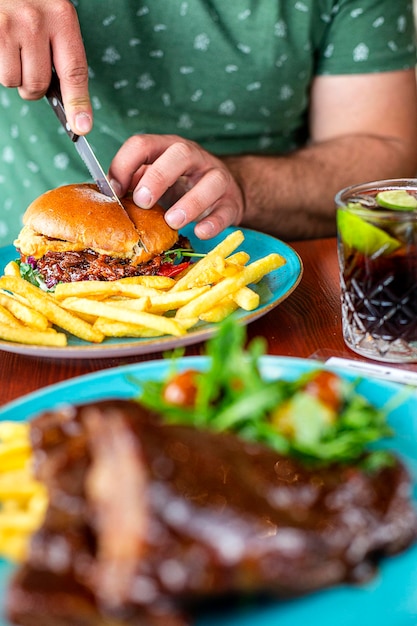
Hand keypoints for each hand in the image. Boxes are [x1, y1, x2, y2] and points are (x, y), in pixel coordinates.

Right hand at [0, 0, 91, 133]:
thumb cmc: (29, 2)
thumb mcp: (53, 17)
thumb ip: (61, 53)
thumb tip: (69, 105)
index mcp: (62, 17)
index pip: (74, 71)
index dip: (78, 103)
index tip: (82, 127)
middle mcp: (36, 21)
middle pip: (39, 84)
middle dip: (34, 88)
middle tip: (30, 68)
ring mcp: (10, 26)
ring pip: (15, 82)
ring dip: (14, 77)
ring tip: (14, 51)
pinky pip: (0, 74)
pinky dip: (1, 68)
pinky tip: (3, 47)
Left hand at [109, 134, 244, 238]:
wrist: (223, 193)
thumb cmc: (180, 186)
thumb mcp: (155, 179)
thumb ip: (133, 182)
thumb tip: (106, 195)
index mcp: (167, 148)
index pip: (143, 144)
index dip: (124, 165)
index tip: (113, 190)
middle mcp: (194, 158)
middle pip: (180, 154)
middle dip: (158, 177)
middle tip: (142, 202)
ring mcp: (217, 178)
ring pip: (211, 182)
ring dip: (190, 202)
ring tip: (172, 222)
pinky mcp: (231, 202)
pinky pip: (225, 210)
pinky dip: (212, 222)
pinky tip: (199, 232)